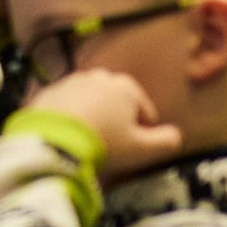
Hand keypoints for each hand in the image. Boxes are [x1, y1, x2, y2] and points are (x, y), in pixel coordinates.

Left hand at [25, 68, 183, 181]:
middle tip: (114, 142)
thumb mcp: (139, 148)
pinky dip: (70, 115)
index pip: (143, 109)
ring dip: (94, 115)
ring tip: (91, 139)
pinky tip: (69, 134)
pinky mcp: (50, 92)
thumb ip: (163, 142)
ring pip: (91, 100)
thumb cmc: (103, 142)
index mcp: (126, 87)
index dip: (144, 129)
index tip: (139, 144)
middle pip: (117, 101)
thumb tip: (176, 137)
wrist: (53, 139)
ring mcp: (72, 82)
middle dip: (118, 118)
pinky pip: (66, 105)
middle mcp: (99, 78)